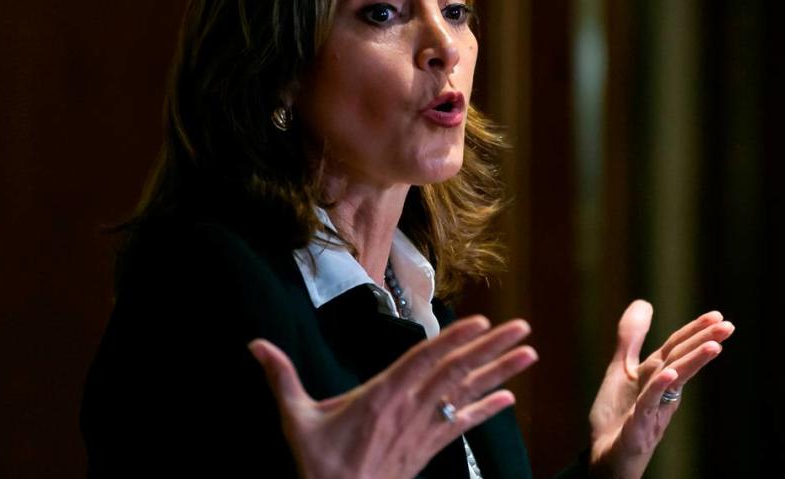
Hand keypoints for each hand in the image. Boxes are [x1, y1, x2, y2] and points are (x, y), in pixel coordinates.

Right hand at [248, 316, 536, 478]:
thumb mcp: (295, 418)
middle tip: (523, 327)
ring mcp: (422, 431)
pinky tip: (509, 398)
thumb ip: (281, 377)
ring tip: (529, 354)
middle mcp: (408, 409)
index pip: (424, 359)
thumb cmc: (318, 464)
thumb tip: (254, 344)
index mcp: (381, 395)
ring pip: (466, 395)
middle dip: (491, 347)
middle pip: (455, 371)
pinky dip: (486, 412)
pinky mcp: (427, 451)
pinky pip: (462, 428)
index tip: (483, 321)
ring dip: (500, 373)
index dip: (454, 339)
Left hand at [588, 300, 733, 478]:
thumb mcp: (621, 370)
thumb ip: (631, 338)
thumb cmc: (618, 416)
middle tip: (728, 326)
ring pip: (673, 381)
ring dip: (692, 363)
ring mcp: (652, 410)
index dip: (695, 331)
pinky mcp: (637, 428)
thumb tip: (644, 302)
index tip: (718, 315)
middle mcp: (660, 392)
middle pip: (681, 361)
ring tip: (714, 345)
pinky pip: (648, 405)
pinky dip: (658, 388)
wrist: (606, 459)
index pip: (677, 348)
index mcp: (657, 376)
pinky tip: (670, 373)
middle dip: (703, 342)